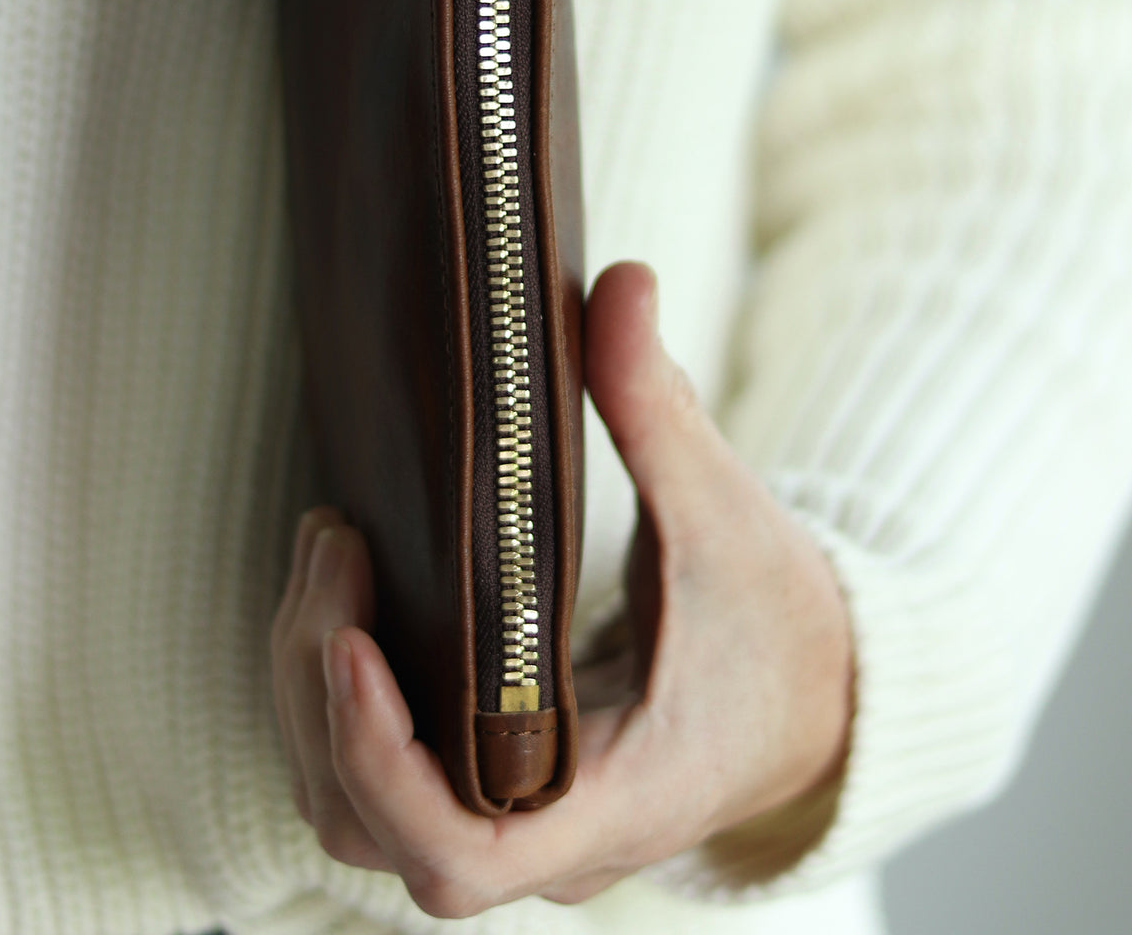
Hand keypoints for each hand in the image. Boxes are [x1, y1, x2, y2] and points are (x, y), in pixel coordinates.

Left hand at [269, 261, 853, 916]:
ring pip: (357, 815)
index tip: (351, 639)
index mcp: (615, 801)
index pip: (459, 851)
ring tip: (329, 558)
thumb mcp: (724, 513)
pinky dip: (341, 701)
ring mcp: (517, 825)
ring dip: (313, 696)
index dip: (379, 761)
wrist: (818, 696)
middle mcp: (548, 841)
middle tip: (335, 545)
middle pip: (371, 827)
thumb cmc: (779, 625)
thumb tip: (621, 281)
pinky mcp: (499, 791)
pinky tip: (350, 599)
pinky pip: (381, 781)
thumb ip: (660, 405)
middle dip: (320, 691)